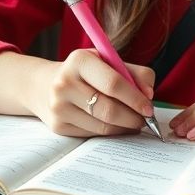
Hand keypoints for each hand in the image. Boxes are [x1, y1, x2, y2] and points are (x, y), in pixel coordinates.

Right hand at [29, 49, 155, 137]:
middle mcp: (65, 83)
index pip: (113, 83)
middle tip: (146, 119)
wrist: (44, 85)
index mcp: (79, 60)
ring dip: (125, 127)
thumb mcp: (108, 61)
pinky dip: (111, 132)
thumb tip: (149, 95)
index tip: (150, 107)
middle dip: (133, 117)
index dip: (135, 98)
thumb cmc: (86, 71)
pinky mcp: (58, 126)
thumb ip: (134, 73)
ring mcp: (59, 107)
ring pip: (102, 126)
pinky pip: (93, 134)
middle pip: (108, 109)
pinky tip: (117, 126)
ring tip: (135, 122)